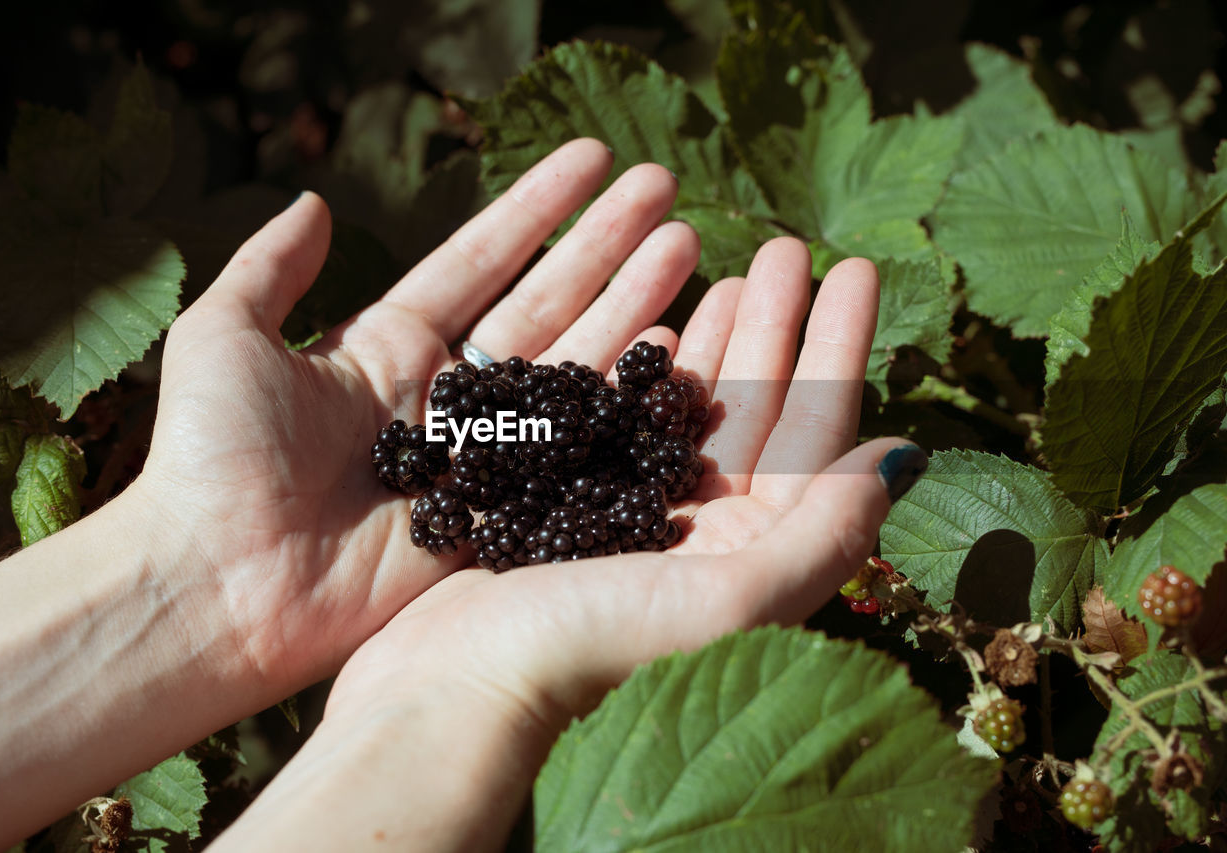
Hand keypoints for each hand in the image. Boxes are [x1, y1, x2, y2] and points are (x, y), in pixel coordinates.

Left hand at [133, 139, 705, 689]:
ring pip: (573, 364)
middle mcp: (447, 393)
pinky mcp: (500, 515)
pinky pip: (574, 451)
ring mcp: (480, 455)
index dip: (537, 208)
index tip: (593, 159)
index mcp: (390, 345)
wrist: (220, 585)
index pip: (481, 259)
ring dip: (631, 303)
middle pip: (545, 301)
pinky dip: (623, 403)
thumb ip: (274, 267)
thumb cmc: (212, 459)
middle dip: (605, 244)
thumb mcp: (225, 336)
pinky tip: (675, 348)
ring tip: (688, 245)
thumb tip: (316, 200)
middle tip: (664, 188)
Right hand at [211, 239, 927, 850]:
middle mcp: (704, 531)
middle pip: (756, 407)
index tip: (855, 269)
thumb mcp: (726, 598)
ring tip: (728, 266)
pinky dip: (640, 366)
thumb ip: (823, 534)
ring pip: (691, 405)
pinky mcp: (574, 499)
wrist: (453, 687)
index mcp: (752, 552)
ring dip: (715, 334)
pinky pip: (623, 416)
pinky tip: (655, 319)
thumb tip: (905, 457)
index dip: (841, 348)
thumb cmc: (587, 647)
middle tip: (787, 245)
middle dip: (776, 323)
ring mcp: (637, 511)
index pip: (815, 433)